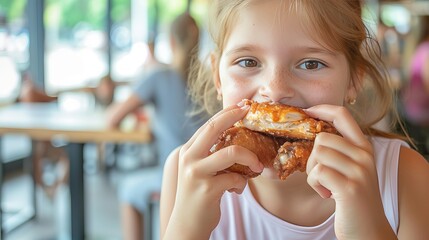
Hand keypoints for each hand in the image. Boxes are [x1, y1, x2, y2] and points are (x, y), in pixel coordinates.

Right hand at [167, 102, 263, 238]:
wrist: (186, 225)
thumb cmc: (197, 196)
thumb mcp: (199, 170)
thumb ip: (210, 154)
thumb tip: (234, 138)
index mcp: (188, 151)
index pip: (208, 125)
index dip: (226, 113)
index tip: (243, 106)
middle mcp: (189, 158)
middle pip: (215, 128)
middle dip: (235, 116)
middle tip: (251, 114)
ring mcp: (196, 173)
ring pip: (231, 153)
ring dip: (250, 158)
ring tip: (258, 166)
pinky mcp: (207, 189)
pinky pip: (236, 178)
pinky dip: (242, 183)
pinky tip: (237, 190)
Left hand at [305, 105, 394, 238]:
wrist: (368, 229)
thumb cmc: (352, 198)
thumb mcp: (351, 169)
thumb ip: (339, 150)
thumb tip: (312, 133)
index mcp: (364, 147)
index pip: (343, 114)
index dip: (322, 109)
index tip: (307, 112)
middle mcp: (364, 155)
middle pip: (321, 138)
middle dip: (311, 157)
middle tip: (320, 175)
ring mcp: (359, 170)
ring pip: (318, 154)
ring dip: (312, 173)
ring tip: (324, 186)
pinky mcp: (350, 187)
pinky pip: (317, 172)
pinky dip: (314, 184)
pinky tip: (326, 194)